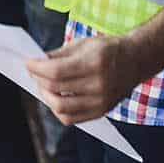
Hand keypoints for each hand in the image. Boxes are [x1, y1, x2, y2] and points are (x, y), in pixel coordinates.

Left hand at [25, 36, 139, 125]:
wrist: (135, 60)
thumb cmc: (106, 49)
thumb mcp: (82, 43)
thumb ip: (58, 54)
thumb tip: (37, 62)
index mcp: (94, 63)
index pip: (56, 71)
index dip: (37, 68)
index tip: (27, 62)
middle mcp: (98, 85)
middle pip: (56, 89)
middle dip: (39, 80)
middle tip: (34, 72)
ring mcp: (100, 101)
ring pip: (61, 108)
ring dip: (46, 97)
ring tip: (43, 86)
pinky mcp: (101, 112)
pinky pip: (72, 119)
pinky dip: (58, 110)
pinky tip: (56, 98)